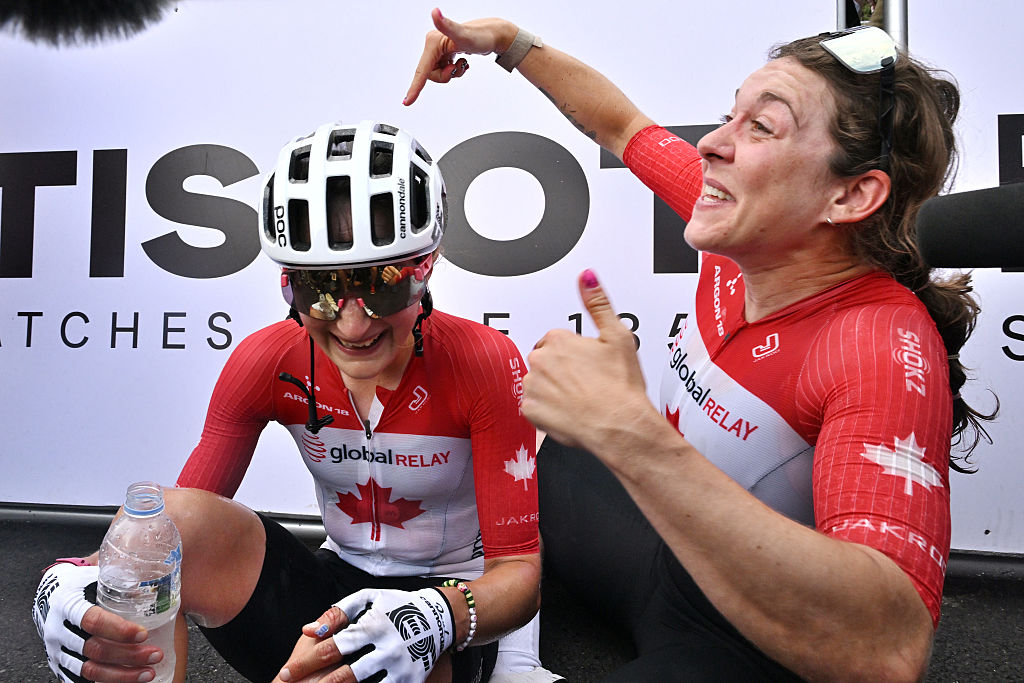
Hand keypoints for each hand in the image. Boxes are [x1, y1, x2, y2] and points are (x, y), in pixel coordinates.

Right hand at [33, 561, 160, 682]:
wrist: (49, 593)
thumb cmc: (78, 581)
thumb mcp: (94, 572)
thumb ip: (119, 576)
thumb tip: (153, 578)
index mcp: (68, 604)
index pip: (93, 621)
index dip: (119, 630)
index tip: (144, 634)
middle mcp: (60, 630)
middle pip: (96, 650)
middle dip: (129, 656)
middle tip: (156, 655)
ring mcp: (58, 651)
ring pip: (90, 671)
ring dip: (122, 676)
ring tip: (149, 673)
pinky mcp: (60, 664)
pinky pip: (82, 680)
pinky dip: (107, 682)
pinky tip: (128, 680)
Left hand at [277, 587, 453, 682]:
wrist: (438, 618)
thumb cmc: (395, 605)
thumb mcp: (367, 599)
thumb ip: (336, 613)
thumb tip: (308, 630)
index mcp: (372, 626)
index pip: (332, 647)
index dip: (306, 662)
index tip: (286, 673)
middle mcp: (386, 648)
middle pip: (344, 676)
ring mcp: (400, 666)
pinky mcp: (411, 680)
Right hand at [404, 8, 516, 104]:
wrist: (493, 35)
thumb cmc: (480, 36)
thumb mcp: (463, 35)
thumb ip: (447, 25)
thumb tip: (435, 11)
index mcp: (432, 42)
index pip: (422, 70)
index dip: (415, 87)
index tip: (407, 102)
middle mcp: (433, 45)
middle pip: (430, 74)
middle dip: (445, 76)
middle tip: (458, 68)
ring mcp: (439, 50)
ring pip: (438, 73)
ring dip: (452, 74)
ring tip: (463, 64)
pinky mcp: (445, 53)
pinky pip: (444, 70)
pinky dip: (454, 71)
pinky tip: (462, 63)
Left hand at [523, 269, 649, 450]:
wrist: (619, 426)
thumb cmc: (621, 387)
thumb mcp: (617, 336)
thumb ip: (598, 303)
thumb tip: (587, 277)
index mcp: (558, 340)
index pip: (557, 342)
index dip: (575, 355)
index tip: (589, 366)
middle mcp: (540, 361)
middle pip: (545, 362)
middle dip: (561, 371)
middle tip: (586, 384)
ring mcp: (533, 387)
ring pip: (538, 384)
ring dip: (552, 390)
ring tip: (579, 399)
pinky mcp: (530, 411)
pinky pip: (534, 408)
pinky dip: (547, 411)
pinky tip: (568, 412)